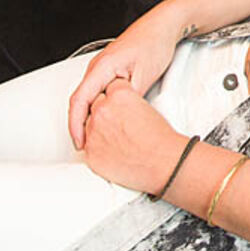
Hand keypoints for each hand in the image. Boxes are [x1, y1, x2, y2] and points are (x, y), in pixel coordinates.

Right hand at [67, 6, 185, 149]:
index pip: (79, 101)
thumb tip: (118, 118)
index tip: (80, 143)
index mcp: (101, 67)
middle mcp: (97, 66)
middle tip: (90, 147)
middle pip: (80, 101)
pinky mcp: (110, 69)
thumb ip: (128, 99)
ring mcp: (102, 67)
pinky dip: (99, 107)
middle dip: (81, 125)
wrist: (164, 25)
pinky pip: (97, 91)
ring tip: (98, 137)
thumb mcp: (144, 76)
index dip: (76, 125)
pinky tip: (108, 118)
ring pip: (89, 97)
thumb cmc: (155, 43)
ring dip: (90, 117)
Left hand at [79, 78, 183, 193]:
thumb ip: (128, 100)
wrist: (162, 163)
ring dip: (99, 129)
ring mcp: (94, 132)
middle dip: (105, 112)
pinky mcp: (90, 152)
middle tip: (119, 122)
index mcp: (119, 95)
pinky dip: (97, 148)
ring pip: (88, 125)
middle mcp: (103, 111)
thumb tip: (122, 104)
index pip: (110, 87)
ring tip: (118, 138)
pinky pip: (88, 146)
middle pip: (96, 104)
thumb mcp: (147, 106)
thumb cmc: (160, 139)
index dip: (116, 97)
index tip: (121, 105)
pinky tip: (113, 149)